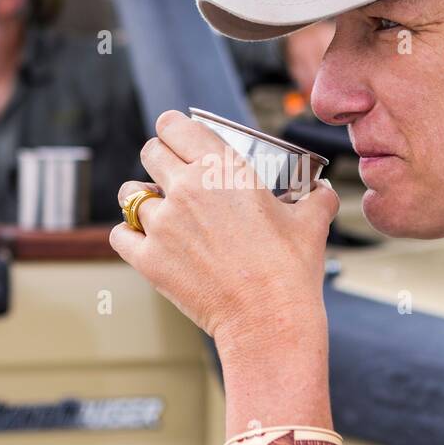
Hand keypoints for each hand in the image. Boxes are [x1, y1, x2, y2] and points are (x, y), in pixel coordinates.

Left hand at [109, 110, 339, 350]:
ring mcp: (163, 223)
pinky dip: (130, 235)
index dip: (174, 129)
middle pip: (150, 151)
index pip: (175, 125)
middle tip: (172, 173)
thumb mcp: (311, 222)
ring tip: (159, 210)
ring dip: (142, 197)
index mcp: (223, 168)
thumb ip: (315, 198)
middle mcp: (187, 188)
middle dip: (159, 158)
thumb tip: (321, 192)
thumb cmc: (290, 270)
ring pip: (130, 192)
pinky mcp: (148, 258)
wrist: (269, 319)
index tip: (178, 138)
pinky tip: (145, 241)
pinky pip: (121, 234)